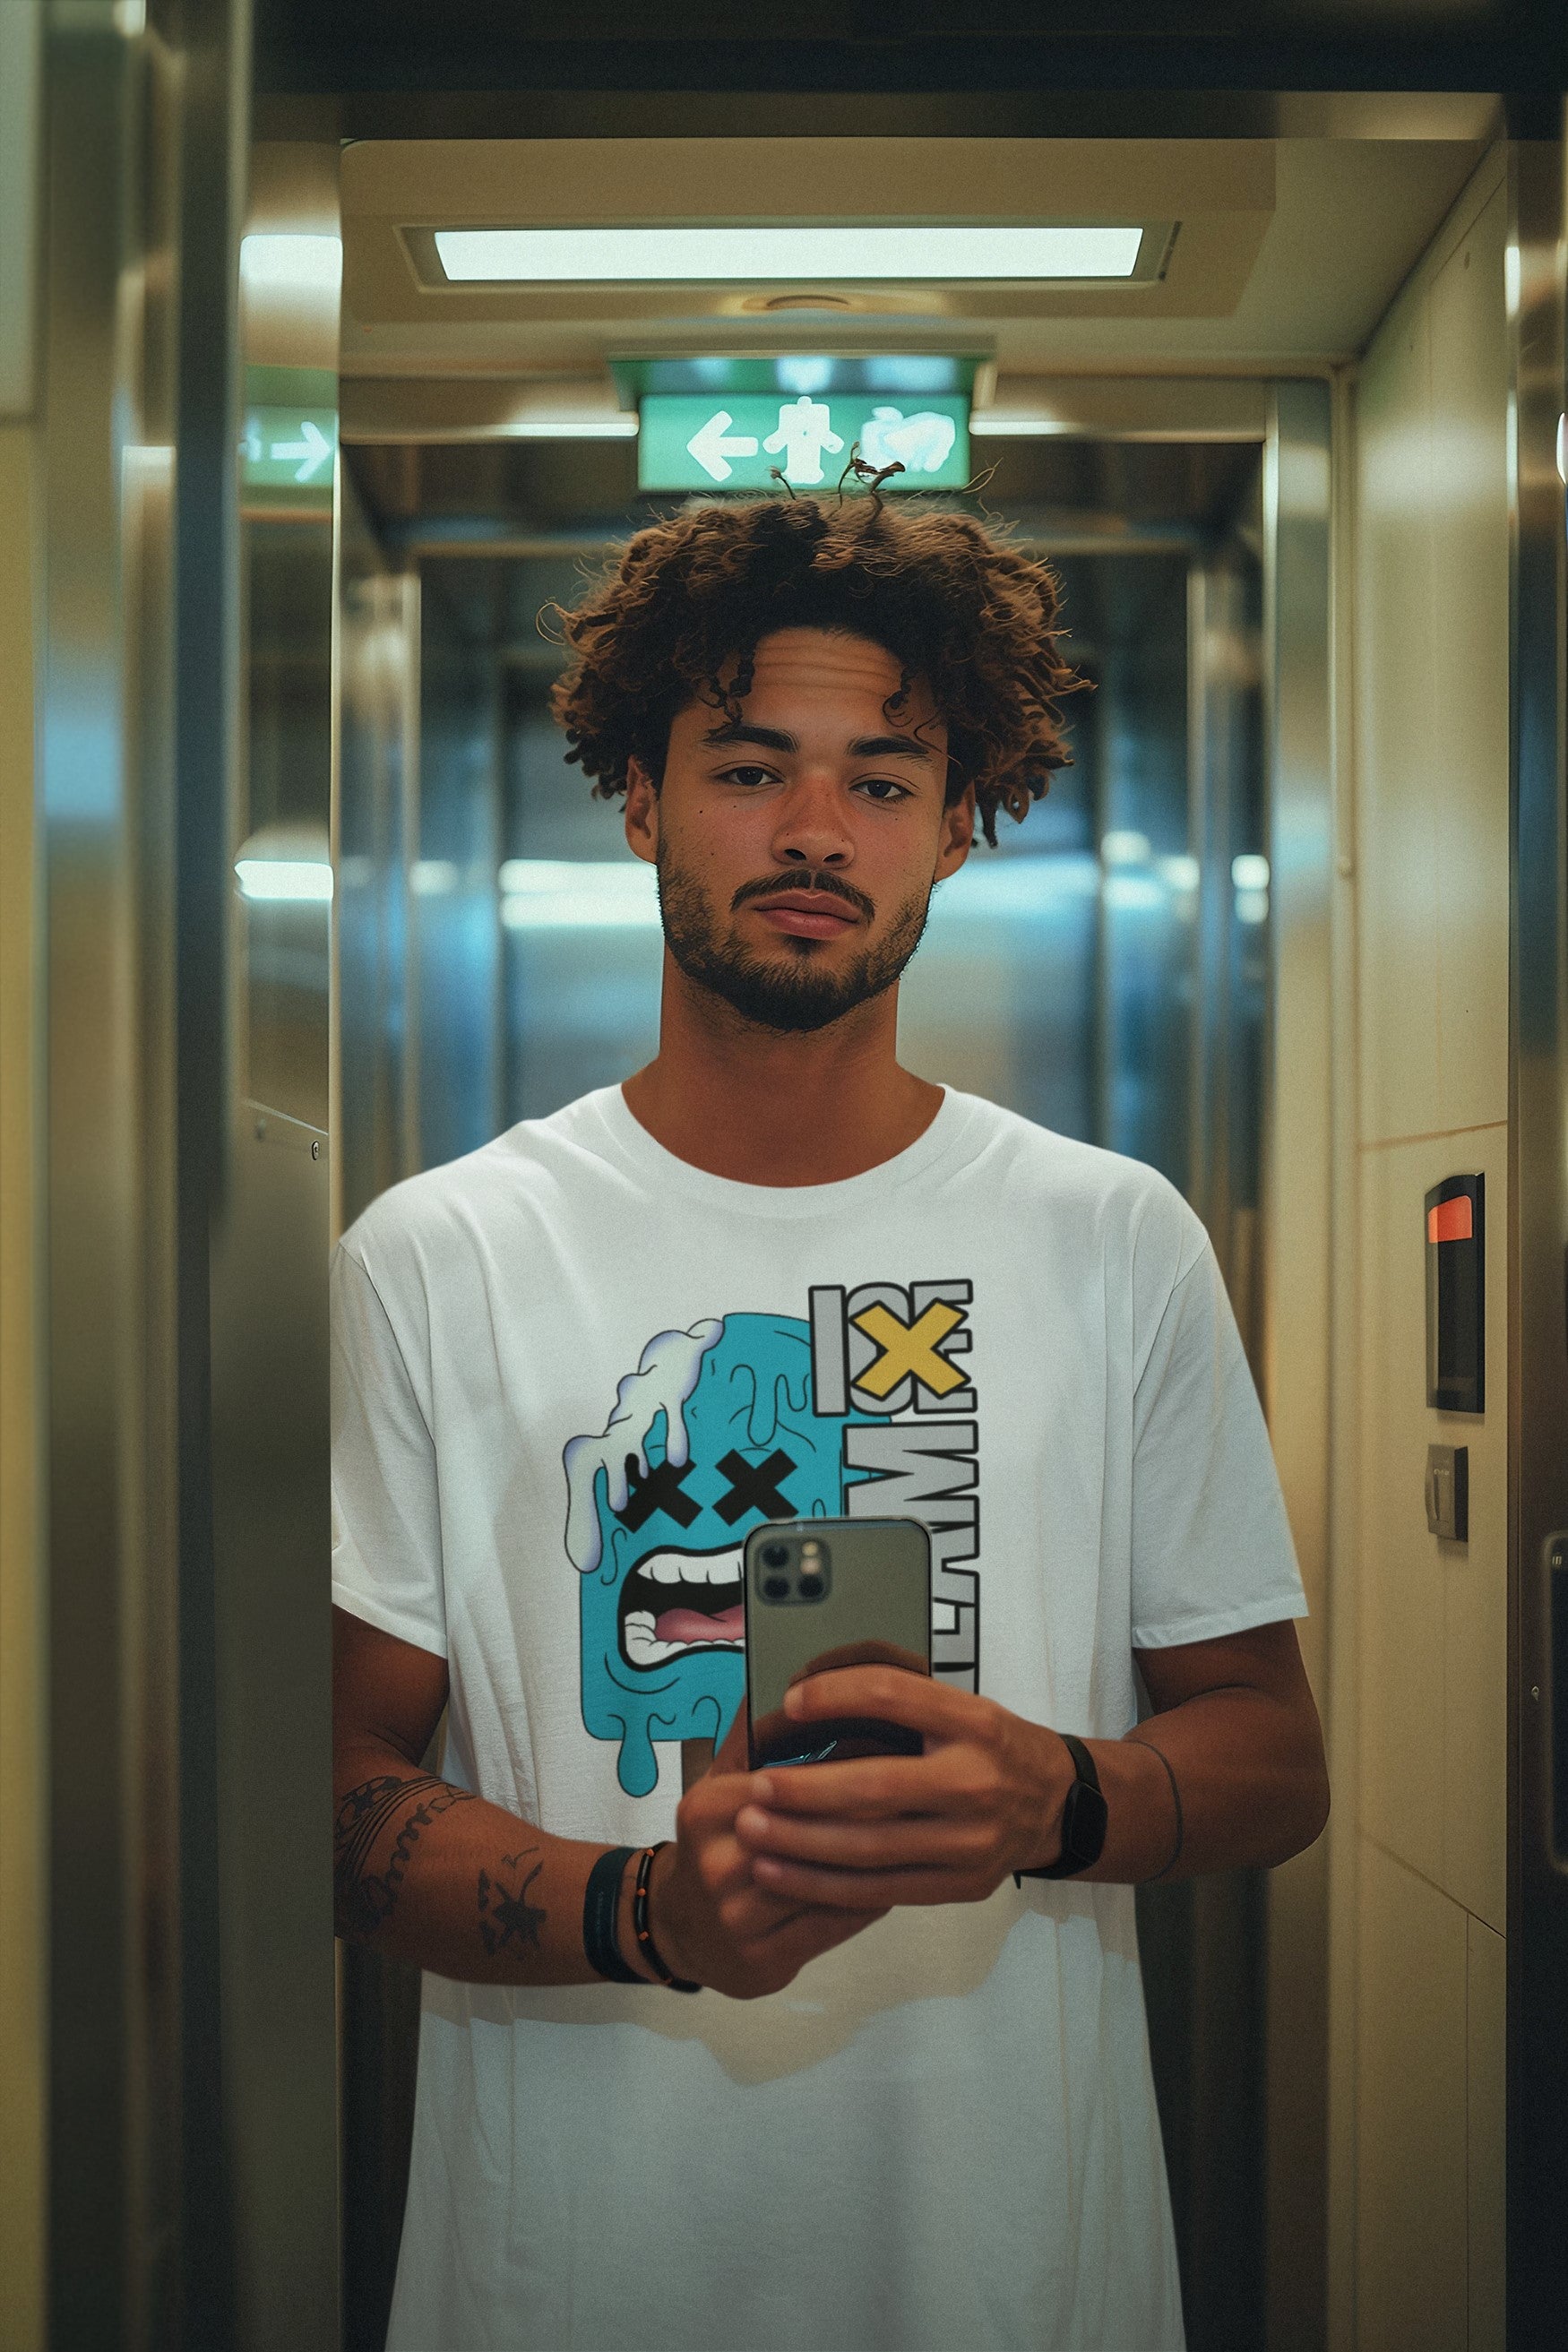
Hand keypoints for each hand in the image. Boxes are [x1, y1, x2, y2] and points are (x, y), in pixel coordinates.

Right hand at [642, 1705, 889, 1998]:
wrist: (677, 1928)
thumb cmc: (713, 1844)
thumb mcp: (717, 1783)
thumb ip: (753, 1736)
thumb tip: (791, 1681)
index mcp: (706, 1810)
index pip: (786, 1785)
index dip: (842, 1769)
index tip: (890, 1749)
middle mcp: (716, 1865)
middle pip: (809, 1834)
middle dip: (867, 1811)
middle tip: (920, 1790)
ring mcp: (736, 1919)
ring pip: (824, 1883)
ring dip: (875, 1858)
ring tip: (918, 1831)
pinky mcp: (761, 1960)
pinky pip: (829, 1926)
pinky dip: (867, 1901)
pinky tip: (897, 1878)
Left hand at [731, 1667, 1074, 1908]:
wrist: (1056, 1805)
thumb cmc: (991, 1747)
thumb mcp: (962, 1708)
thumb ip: (901, 1704)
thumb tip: (809, 1697)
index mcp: (974, 1722)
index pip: (896, 1697)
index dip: (838, 1696)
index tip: (790, 1701)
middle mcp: (975, 1781)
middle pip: (877, 1787)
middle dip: (807, 1791)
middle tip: (755, 1788)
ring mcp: (971, 1841)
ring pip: (872, 1848)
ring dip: (803, 1843)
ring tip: (753, 1832)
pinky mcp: (961, 1885)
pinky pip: (881, 1890)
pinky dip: (824, 1884)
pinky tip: (782, 1873)